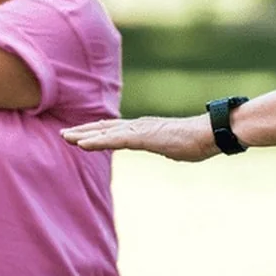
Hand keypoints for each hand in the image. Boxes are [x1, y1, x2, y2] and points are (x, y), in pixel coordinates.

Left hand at [61, 115, 218, 161]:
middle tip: (64, 134)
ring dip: (84, 136)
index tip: (81, 134)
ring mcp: (140, 130)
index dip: (97, 131)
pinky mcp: (143, 137)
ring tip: (66, 138)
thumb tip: (172, 150)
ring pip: (105, 133)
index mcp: (146, 128)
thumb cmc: (199, 140)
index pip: (116, 128)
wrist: (211, 133)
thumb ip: (168, 147)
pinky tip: (82, 144)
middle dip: (84, 131)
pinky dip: (96, 142)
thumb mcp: (176, 147)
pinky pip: (114, 141)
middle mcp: (139, 125)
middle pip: (105, 128)